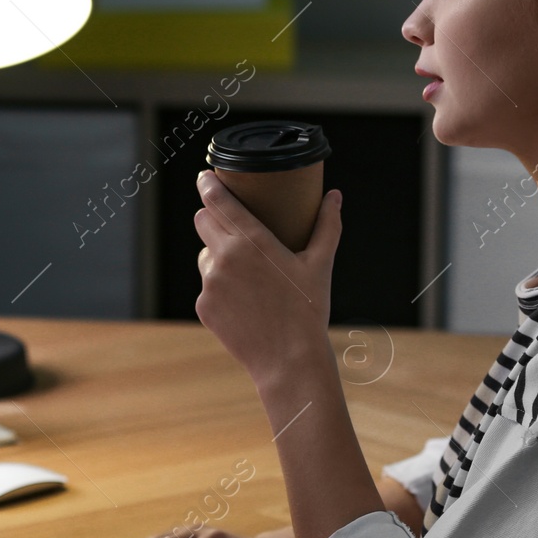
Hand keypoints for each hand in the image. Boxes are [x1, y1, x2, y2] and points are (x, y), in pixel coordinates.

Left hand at [194, 170, 342, 385]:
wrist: (289, 361)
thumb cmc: (308, 311)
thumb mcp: (320, 265)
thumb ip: (327, 226)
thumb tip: (334, 196)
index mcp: (251, 241)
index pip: (217, 200)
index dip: (208, 184)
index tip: (205, 176)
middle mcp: (224, 258)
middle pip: (202, 220)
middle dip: (213, 217)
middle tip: (231, 223)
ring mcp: (210, 283)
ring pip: (204, 254)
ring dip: (217, 254)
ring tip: (245, 270)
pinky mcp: (204, 305)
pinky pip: (207, 285)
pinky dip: (220, 285)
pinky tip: (243, 298)